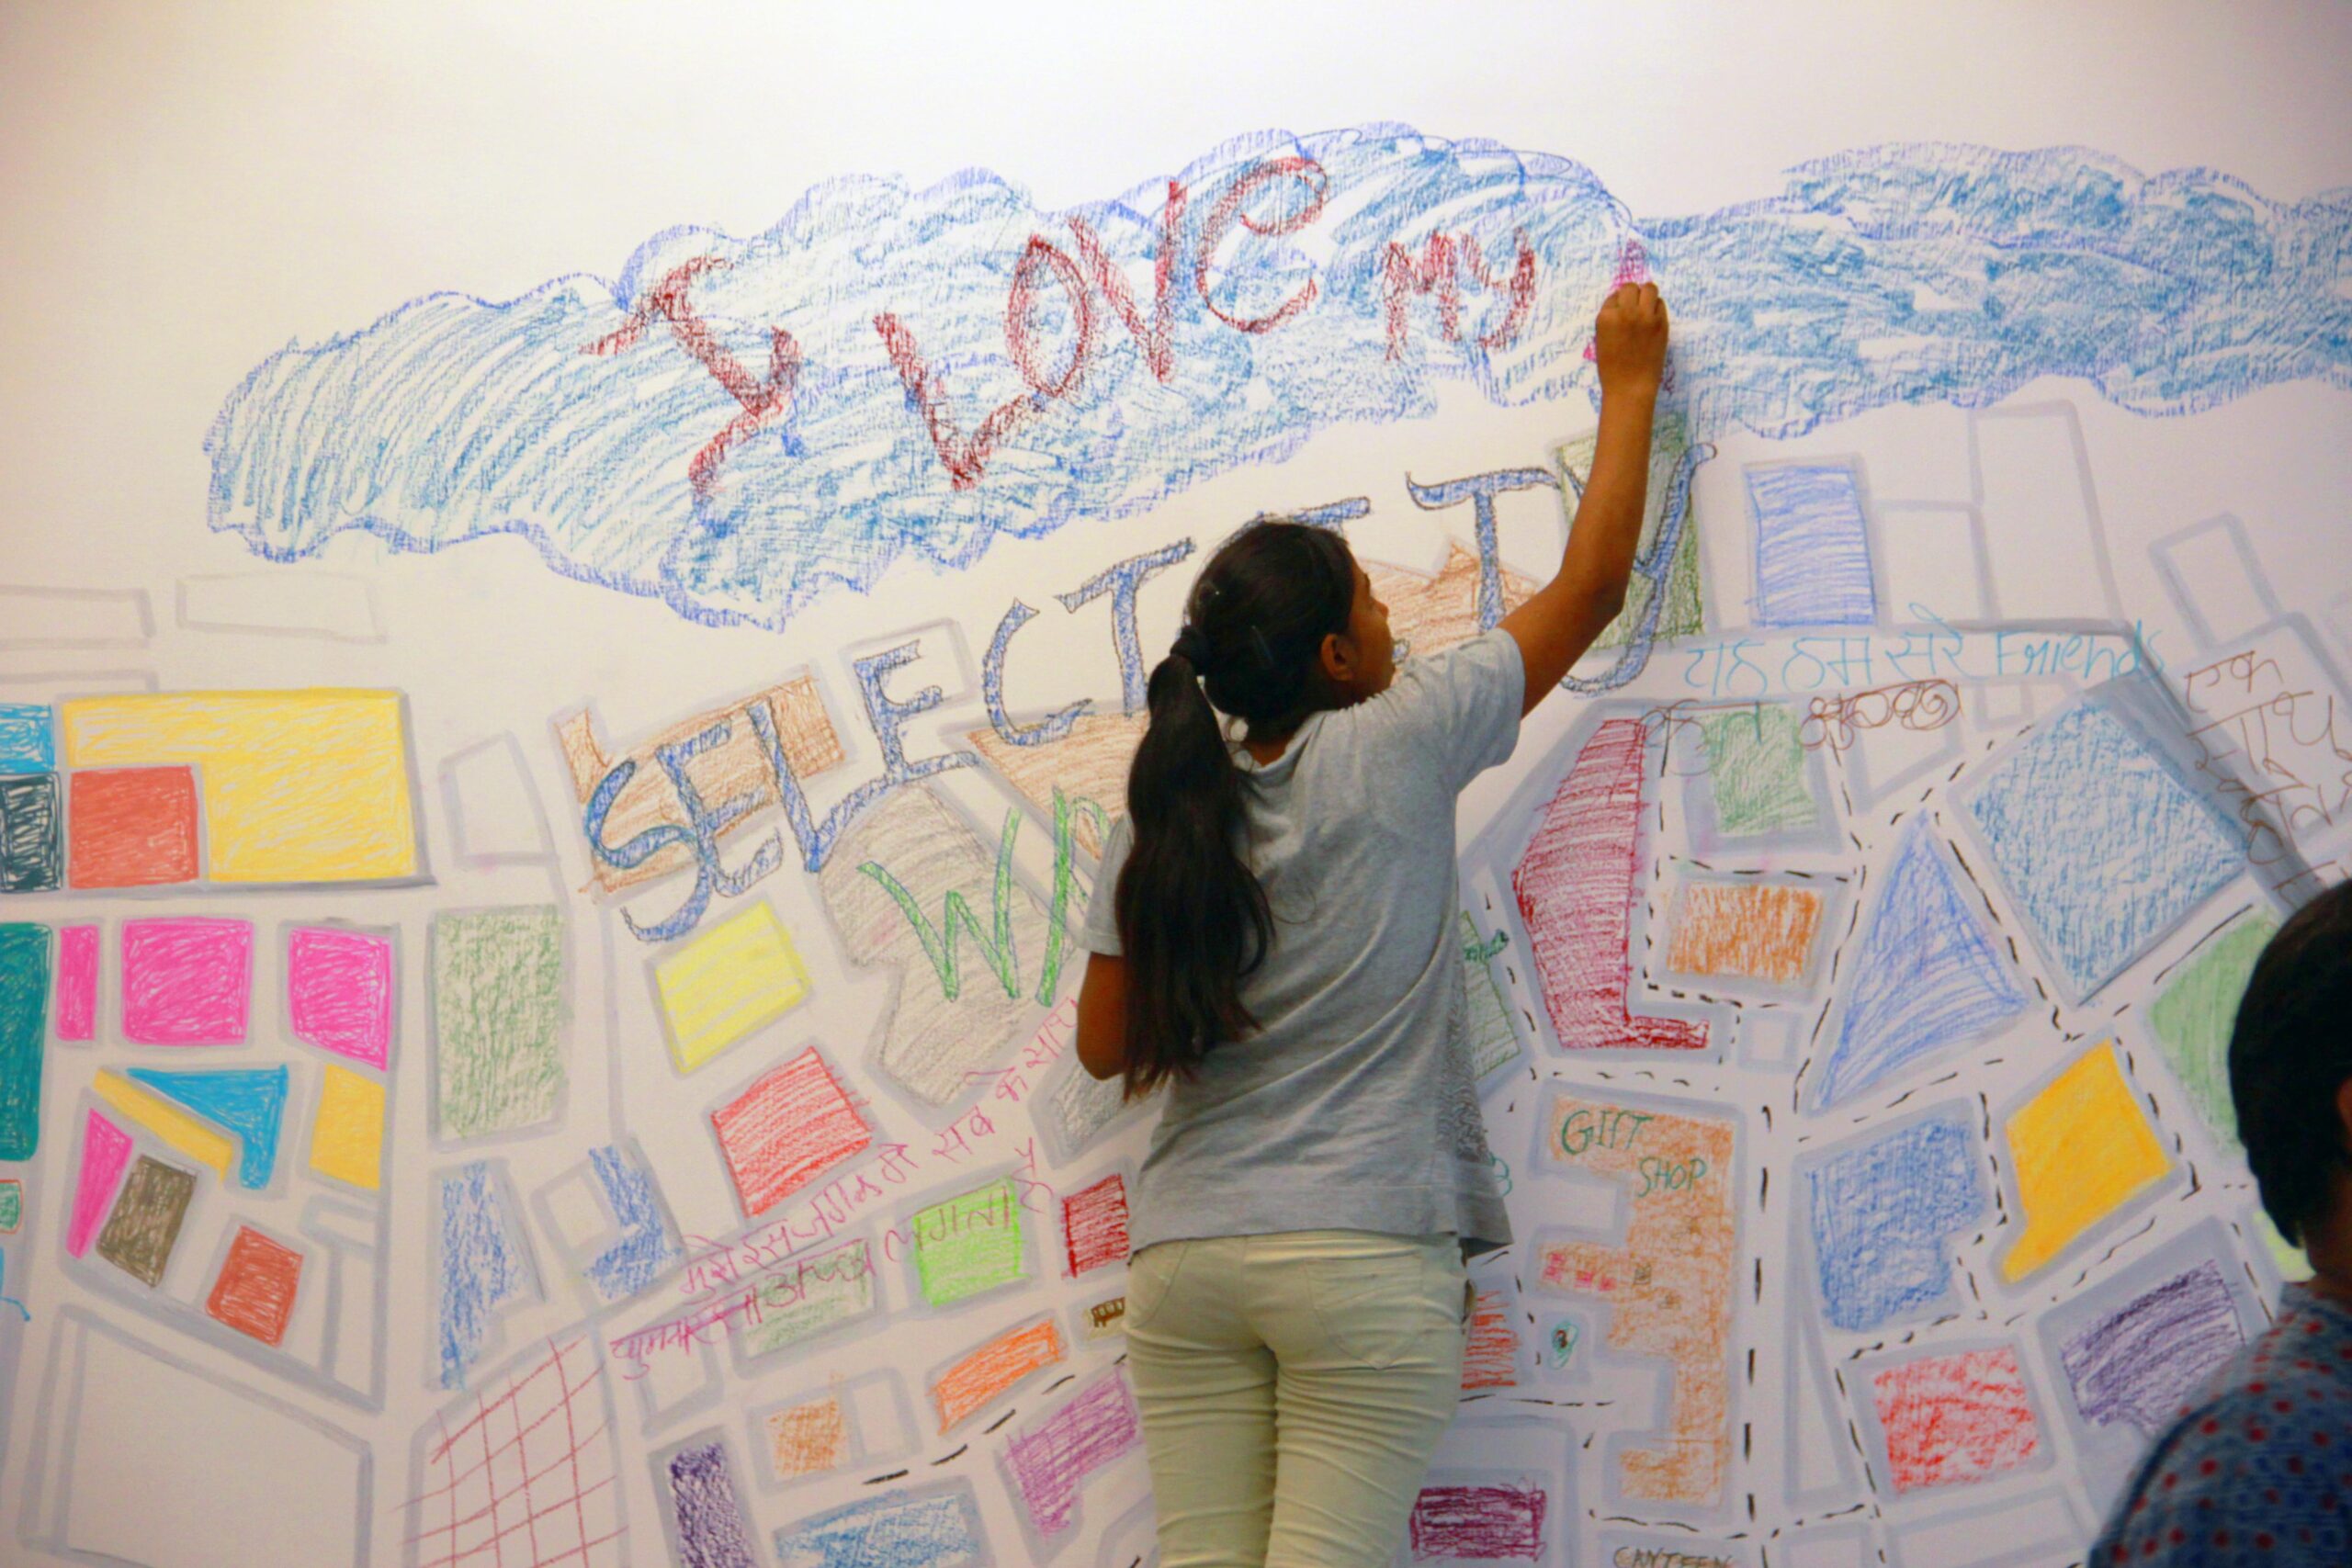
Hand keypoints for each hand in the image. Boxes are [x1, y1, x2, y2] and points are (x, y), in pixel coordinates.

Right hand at [1594, 282, 1667, 396]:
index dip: (1617, 304)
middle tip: (1634, 307)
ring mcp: (1644, 316)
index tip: (1621, 314)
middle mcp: (1625, 312)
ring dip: (1646, 295)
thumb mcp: (1601, 340)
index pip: (1613, 297)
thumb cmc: (1612, 369)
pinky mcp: (1661, 323)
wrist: (1630, 388)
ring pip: (1649, 288)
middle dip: (1631, 295)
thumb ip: (1610, 320)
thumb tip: (1621, 303)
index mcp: (1605, 318)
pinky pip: (1660, 303)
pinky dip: (1656, 308)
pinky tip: (1653, 319)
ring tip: (1646, 307)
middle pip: (1630, 287)